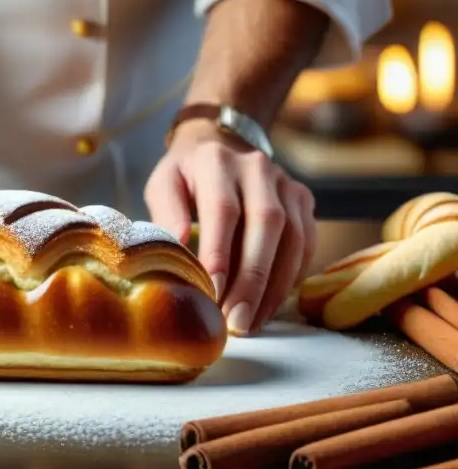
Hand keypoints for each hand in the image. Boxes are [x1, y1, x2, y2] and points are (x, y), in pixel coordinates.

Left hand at [144, 118, 316, 335]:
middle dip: (252, 278)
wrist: (219, 146)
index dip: (220, 252)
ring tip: (252, 322)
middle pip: (266, 225)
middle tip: (236, 320)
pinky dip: (290, 278)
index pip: (224, 209)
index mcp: (217, 162)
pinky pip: (305, 244)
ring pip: (293, 238)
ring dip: (274, 286)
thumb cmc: (185, 176)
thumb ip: (166, 213)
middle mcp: (258, 169)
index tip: (211, 291)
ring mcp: (287, 184)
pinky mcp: (304, 201)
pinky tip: (269, 306)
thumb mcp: (163, 185)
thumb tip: (175, 246)